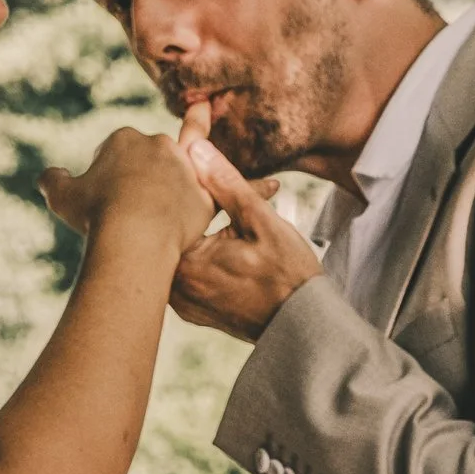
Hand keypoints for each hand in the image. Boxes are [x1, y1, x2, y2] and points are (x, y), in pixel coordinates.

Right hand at [40, 101, 215, 256]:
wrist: (134, 237)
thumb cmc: (95, 214)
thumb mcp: (61, 196)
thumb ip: (52, 180)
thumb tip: (49, 177)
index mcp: (124, 137)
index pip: (116, 149)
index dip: (107, 173)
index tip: (103, 197)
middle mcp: (159, 144)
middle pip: (150, 158)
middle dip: (141, 176)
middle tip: (127, 209)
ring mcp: (186, 168)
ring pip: (180, 175)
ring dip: (172, 188)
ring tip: (160, 215)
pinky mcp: (205, 195)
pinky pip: (209, 197)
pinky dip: (207, 200)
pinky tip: (208, 204)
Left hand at [169, 140, 320, 340]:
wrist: (304, 327)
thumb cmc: (288, 275)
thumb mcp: (261, 221)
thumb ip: (226, 183)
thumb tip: (195, 147)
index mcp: (187, 263)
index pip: (170, 209)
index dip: (182, 182)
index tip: (192, 160)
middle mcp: (176, 288)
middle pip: (170, 232)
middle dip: (188, 205)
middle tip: (203, 184)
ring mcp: (183, 303)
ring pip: (178, 252)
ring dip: (192, 229)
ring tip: (214, 214)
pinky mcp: (193, 311)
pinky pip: (186, 274)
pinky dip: (198, 254)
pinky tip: (218, 244)